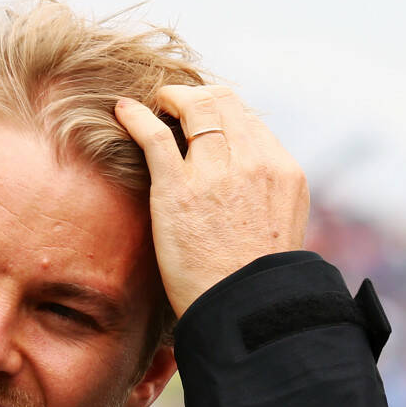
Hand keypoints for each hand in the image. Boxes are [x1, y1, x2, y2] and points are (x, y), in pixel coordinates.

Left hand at [114, 86, 309, 316]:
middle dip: (195, 96)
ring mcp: (215, 173)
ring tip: (153, 103)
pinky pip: (154, 136)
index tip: (199, 117)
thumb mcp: (281, 226)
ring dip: (170, 99)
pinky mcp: (177, 189)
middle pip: (222, 102)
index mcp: (281, 170)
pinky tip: (123, 110)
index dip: (219, 111)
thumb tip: (247, 181)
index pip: (247, 119)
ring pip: (193, 108)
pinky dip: (136, 116)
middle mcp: (252, 162)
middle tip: (172, 102)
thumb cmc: (253, 280)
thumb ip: (266, 194)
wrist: (243, 310)